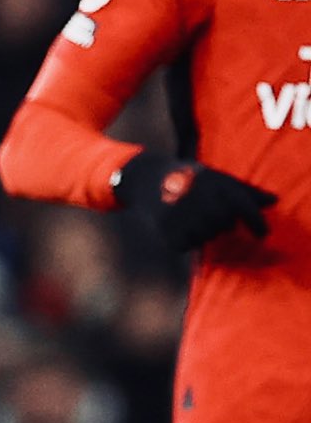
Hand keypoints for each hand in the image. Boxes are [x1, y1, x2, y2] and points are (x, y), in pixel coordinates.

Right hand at [114, 151, 276, 252]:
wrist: (147, 178)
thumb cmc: (191, 178)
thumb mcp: (218, 178)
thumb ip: (245, 191)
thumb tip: (274, 200)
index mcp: (215, 184)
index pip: (244, 208)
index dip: (258, 224)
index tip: (263, 235)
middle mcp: (199, 198)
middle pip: (224, 226)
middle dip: (220, 223)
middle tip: (206, 213)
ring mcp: (181, 214)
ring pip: (204, 237)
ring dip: (201, 232)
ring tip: (191, 218)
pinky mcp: (164, 227)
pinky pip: (184, 245)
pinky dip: (184, 240)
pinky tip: (178, 226)